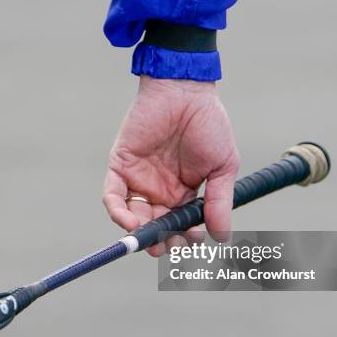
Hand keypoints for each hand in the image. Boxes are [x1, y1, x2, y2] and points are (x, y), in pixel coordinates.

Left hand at [103, 76, 239, 256]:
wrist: (185, 91)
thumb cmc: (208, 123)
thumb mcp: (222, 166)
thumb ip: (219, 201)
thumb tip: (222, 236)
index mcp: (183, 191)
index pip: (179, 224)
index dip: (184, 237)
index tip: (192, 241)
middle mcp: (159, 189)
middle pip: (155, 225)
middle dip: (161, 240)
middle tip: (168, 246)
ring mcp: (138, 179)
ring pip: (133, 216)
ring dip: (139, 233)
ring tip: (150, 240)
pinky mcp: (120, 166)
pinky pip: (113, 196)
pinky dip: (118, 212)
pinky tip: (130, 223)